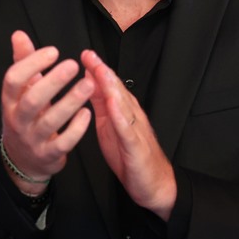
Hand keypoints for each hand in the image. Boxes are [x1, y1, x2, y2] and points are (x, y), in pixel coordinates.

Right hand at [0, 31, 93, 192]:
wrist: (23, 160)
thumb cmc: (25, 117)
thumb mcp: (20, 92)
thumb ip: (22, 63)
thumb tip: (19, 34)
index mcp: (9, 101)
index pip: (13, 80)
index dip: (31, 64)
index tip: (53, 51)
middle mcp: (18, 120)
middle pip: (32, 100)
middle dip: (53, 82)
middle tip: (73, 65)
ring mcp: (32, 139)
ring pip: (50, 121)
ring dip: (70, 102)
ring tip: (89, 84)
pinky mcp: (48, 154)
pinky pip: (63, 142)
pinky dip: (76, 128)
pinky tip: (88, 112)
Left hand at [81, 49, 175, 219]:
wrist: (154, 184)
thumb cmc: (130, 156)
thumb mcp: (109, 126)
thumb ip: (101, 106)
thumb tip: (89, 84)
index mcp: (123, 112)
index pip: (110, 86)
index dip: (98, 69)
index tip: (85, 54)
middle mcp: (131, 116)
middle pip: (117, 89)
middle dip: (103, 71)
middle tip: (89, 55)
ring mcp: (135, 129)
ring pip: (123, 104)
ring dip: (111, 86)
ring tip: (99, 71)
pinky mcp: (136, 146)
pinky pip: (128, 129)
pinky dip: (120, 116)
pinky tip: (112, 105)